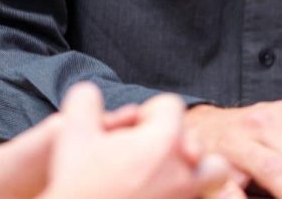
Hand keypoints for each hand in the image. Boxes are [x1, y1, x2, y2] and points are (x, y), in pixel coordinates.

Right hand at [37, 82, 232, 198]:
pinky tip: (158, 193)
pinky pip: (201, 198)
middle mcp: (183, 171)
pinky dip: (188, 193)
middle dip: (177, 143)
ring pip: (211, 177)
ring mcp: (185, 198)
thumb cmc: (77, 183)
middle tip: (147, 155)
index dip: (147, 112)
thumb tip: (90, 93)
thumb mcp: (70, 131)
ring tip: (165, 177)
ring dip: (194, 172)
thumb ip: (85, 99)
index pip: (171, 106)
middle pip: (198, 143)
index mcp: (163, 141)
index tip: (129, 129)